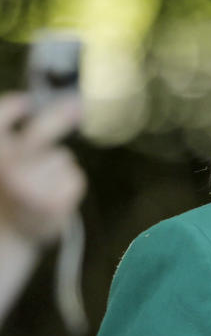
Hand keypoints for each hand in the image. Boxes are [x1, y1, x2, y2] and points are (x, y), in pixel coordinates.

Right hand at [0, 92, 84, 245]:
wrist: (9, 235)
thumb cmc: (7, 191)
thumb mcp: (2, 158)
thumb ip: (11, 132)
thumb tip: (50, 101)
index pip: (0, 117)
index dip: (13, 107)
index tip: (26, 101)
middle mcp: (8, 168)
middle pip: (42, 129)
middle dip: (62, 114)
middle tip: (77, 104)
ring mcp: (31, 186)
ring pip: (61, 157)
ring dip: (56, 166)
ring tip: (40, 185)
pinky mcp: (53, 203)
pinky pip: (73, 177)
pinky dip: (67, 184)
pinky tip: (52, 197)